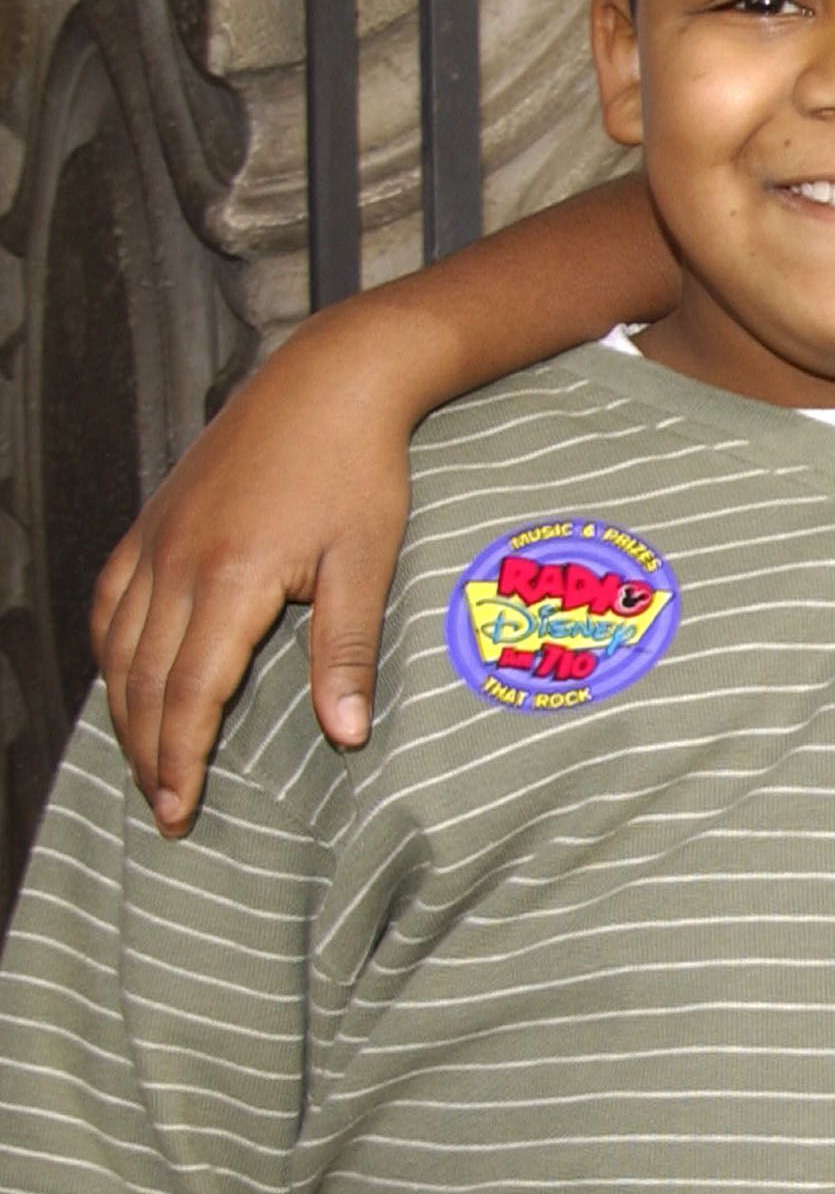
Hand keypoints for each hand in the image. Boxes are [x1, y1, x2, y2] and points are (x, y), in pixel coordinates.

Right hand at [90, 308, 426, 834]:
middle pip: (143, 680)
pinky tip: (121, 678)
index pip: (190, 694)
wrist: (327, 382)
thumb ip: (345, 653)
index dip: (181, 758)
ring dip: (124, 710)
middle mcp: (176, 563)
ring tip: (142, 761)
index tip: (180, 811)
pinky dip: (110, 650)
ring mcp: (156, 539)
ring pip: (117, 645)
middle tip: (162, 807)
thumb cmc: (359, 471)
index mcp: (230, 579)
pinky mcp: (154, 521)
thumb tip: (343, 737)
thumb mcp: (365, 564)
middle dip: (147, 751)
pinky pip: (111, 599)